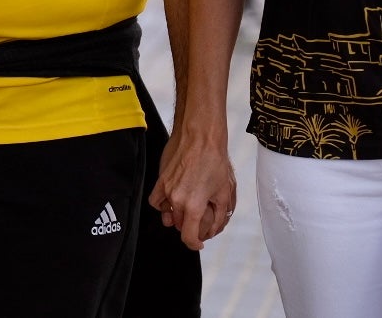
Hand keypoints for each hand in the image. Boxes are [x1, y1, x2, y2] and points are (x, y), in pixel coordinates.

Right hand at [149, 125, 237, 250]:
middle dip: (190, 227)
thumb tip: (214, 230)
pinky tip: (172, 200)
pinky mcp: (161, 179)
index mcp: (194, 206)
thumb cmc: (215, 160)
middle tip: (200, 219)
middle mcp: (177, 200)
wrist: (201, 137)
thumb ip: (220, 215)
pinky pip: (156, 200)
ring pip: (167, 214)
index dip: (195, 244)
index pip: (189, 236)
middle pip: (179, 226)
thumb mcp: (225, 191)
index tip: (199, 242)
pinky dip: (163, 204)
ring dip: (177, 216)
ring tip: (187, 209)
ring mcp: (167, 190)